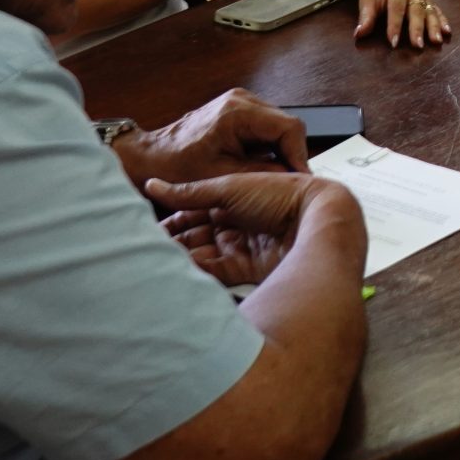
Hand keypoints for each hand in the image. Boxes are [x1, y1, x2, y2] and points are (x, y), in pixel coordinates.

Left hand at [130, 88, 305, 183]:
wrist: (153, 155)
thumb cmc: (177, 165)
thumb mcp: (222, 176)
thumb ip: (260, 173)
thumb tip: (291, 175)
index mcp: (238, 112)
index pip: (289, 127)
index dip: (299, 154)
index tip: (299, 177)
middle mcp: (242, 99)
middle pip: (287, 124)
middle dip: (291, 152)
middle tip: (290, 179)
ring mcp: (241, 100)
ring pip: (279, 124)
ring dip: (281, 148)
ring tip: (275, 173)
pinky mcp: (239, 107)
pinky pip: (267, 124)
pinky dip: (269, 144)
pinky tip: (261, 162)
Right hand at [146, 171, 355, 287]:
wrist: (318, 220)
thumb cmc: (280, 195)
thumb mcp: (229, 187)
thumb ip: (190, 192)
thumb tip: (153, 185)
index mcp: (233, 198)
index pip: (194, 210)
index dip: (171, 218)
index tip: (143, 227)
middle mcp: (236, 223)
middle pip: (196, 235)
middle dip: (172, 242)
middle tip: (141, 249)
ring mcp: (241, 247)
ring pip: (203, 255)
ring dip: (180, 259)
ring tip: (152, 263)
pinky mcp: (248, 270)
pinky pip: (215, 272)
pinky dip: (195, 273)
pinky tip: (175, 274)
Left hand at [356, 0, 448, 48]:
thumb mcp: (367, 1)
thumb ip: (366, 18)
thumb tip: (359, 34)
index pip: (396, 9)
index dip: (395, 26)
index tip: (394, 43)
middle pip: (416, 12)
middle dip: (417, 29)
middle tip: (418, 45)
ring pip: (430, 12)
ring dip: (434, 28)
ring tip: (437, 41)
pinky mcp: (429, 0)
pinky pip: (437, 11)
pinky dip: (442, 22)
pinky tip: (447, 32)